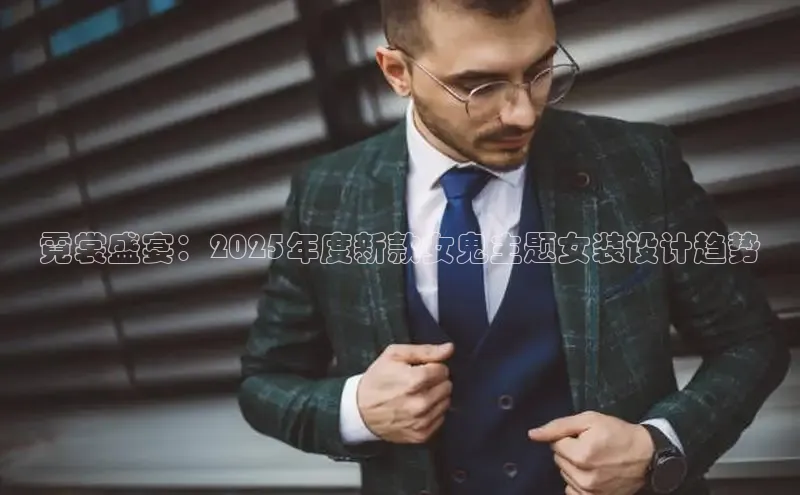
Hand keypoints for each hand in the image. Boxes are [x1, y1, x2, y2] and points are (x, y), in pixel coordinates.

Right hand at [356, 342, 453, 443]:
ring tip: (418, 395)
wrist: (360, 411)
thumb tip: (450, 348)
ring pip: (446, 403)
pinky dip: (432, 412)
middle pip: (447, 386)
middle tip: (419, 382)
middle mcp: (421, 403)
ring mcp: (422, 421)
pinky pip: (440, 419)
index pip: (443, 370)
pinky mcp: (421, 435)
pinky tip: (418, 408)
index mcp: (415, 380)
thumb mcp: (394, 355)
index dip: (432, 367)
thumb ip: (425, 351)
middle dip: (436, 381)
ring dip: (436, 397)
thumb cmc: (377, 379)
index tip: (420, 369)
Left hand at [528, 411, 653, 494]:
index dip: (569, 437)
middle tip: (591, 446)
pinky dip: (577, 482)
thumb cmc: (618, 433)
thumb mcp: (590, 420)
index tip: (585, 436)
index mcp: (581, 454)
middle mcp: (584, 477)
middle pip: (558, 460)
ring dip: (573, 466)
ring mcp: (590, 491)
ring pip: (564, 474)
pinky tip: (591, 474)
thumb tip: (532, 434)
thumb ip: (558, 427)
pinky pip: (571, 491)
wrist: (646, 455)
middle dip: (570, 451)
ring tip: (594, 459)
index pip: (555, 444)